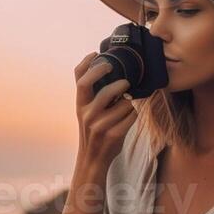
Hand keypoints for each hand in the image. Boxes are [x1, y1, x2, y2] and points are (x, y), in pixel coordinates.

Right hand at [74, 53, 136, 171]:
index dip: (87, 63)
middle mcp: (86, 113)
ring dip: (130, 100)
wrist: (93, 160)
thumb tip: (112, 72)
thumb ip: (95, 96)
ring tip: (129, 101)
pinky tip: (130, 116)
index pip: (79, 78)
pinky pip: (131, 116)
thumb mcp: (88, 113)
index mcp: (80, 105)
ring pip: (121, 101)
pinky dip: (134, 114)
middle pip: (92, 84)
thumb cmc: (94, 132)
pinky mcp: (112, 135)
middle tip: (122, 76)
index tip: (97, 53)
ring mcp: (98, 125)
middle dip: (105, 73)